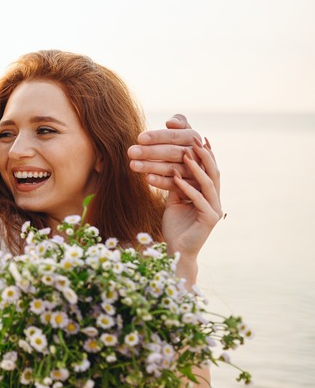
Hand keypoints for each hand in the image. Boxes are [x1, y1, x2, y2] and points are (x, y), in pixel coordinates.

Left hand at [128, 114, 202, 190]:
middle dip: (150, 152)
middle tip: (131, 152)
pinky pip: (175, 185)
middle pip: (172, 152)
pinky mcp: (191, 187)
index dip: (157, 137)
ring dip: (151, 167)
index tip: (139, 138)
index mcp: (194, 138)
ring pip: (172, 169)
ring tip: (133, 165)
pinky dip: (161, 182)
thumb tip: (170, 123)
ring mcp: (196, 172)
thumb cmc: (181, 145)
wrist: (192, 169)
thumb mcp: (183, 131)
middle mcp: (197, 154)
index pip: (174, 136)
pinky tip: (146, 178)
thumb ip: (180, 122)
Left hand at [161, 136, 222, 286]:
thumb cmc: (175, 226)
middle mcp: (215, 200)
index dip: (205, 154)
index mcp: (209, 194)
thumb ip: (177, 184)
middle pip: (213, 173)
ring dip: (197, 168)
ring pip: (208, 184)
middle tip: (195, 139)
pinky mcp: (210, 219)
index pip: (209, 170)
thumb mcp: (174, 200)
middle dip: (204, 155)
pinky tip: (177, 177)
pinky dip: (187, 187)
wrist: (176, 250)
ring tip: (186, 154)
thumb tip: (172, 165)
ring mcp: (214, 209)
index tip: (197, 137)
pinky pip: (198, 199)